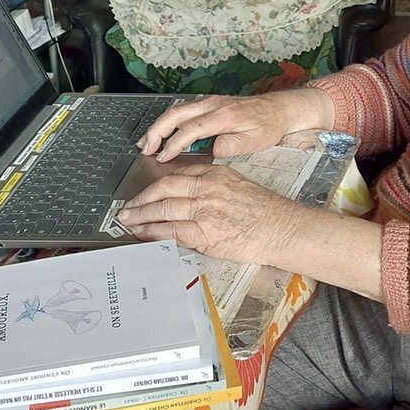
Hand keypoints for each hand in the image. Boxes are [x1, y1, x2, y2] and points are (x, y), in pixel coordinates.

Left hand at [118, 163, 302, 263]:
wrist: (281, 228)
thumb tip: (189, 197)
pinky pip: (171, 231)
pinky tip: (143, 235)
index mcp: (215, 174)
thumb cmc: (265, 211)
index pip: (177, 175)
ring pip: (163, 208)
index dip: (155, 185)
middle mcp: (208, 188)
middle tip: (127, 207)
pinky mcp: (206, 232)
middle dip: (141, 199)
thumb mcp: (237, 186)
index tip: (145, 193)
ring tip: (128, 222)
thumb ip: (212, 187)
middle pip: (164, 188)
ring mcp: (205, 209)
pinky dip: (153, 233)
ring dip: (141, 216)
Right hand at [140, 89, 335, 162]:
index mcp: (223, 115)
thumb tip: (211, 151)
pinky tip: (163, 132)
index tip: (163, 156)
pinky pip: (183, 110)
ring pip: (176, 110)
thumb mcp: (254, 141)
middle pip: (175, 114)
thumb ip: (231, 147)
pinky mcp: (209, 104)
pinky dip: (168, 121)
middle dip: (156, 131)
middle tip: (144, 148)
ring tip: (146, 142)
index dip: (174, 143)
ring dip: (159, 125)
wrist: (278, 109)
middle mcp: (213, 105)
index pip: (191, 129)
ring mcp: (210, 102)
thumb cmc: (267, 125)